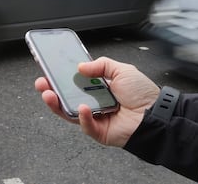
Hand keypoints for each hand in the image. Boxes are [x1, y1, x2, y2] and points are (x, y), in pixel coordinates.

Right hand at [35, 57, 159, 146]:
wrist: (155, 113)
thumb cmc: (142, 93)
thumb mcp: (121, 70)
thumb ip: (102, 65)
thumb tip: (81, 67)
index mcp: (98, 88)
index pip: (74, 83)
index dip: (61, 77)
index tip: (49, 70)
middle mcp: (93, 102)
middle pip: (67, 98)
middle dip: (52, 90)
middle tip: (42, 83)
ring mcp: (94, 116)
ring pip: (70, 112)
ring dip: (57, 104)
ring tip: (49, 94)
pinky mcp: (98, 130)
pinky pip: (85, 125)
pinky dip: (82, 117)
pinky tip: (82, 107)